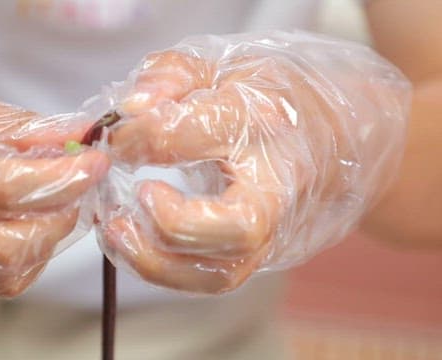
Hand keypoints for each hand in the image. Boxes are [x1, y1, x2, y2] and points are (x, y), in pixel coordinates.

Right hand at [0, 81, 109, 297]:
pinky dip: (23, 256)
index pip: (4, 189)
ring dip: (46, 239)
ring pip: (5, 274)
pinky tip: (23, 223)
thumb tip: (72, 137)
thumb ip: (14, 128)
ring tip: (50, 201)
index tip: (93, 161)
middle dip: (61, 216)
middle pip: (10, 246)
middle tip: (76, 184)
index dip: (62, 178)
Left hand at [100, 33, 409, 293]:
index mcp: (267, 122)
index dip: (148, 133)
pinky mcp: (256, 255)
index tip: (114, 133)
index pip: (208, 130)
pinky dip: (161, 271)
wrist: (327, 137)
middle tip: (136, 195)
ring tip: (114, 228)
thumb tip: (130, 106)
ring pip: (221, 272)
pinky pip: (209, 280)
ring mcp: (272, 229)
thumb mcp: (222, 66)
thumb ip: (172, 76)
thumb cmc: (268, 100)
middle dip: (172, 221)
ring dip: (155, 260)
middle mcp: (277, 185)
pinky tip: (130, 244)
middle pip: (238, 227)